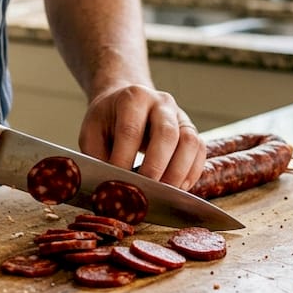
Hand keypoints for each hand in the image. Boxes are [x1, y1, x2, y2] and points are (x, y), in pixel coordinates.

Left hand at [77, 84, 205, 190]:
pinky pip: (200, 151)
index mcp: (133, 98)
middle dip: (156, 167)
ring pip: (190, 142)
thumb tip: (107, 188)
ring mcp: (180, 115)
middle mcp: (161, 102)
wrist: (124, 103)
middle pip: (167, 134)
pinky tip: (177, 188)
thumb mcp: (92, 133)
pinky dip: (191, 173)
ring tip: (163, 194)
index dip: (124, 159)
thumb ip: (97, 157)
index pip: (131, 130)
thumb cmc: (107, 121)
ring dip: (178, 173)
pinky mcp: (191, 130)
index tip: (117, 183)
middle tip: (144, 192)